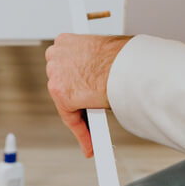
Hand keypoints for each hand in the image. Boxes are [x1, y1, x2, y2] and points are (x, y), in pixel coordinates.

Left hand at [45, 33, 131, 157]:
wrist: (127, 64)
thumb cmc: (124, 56)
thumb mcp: (102, 50)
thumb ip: (92, 61)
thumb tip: (100, 72)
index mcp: (66, 41)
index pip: (65, 66)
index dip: (74, 82)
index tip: (79, 92)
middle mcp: (56, 55)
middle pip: (61, 83)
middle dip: (75, 97)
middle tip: (89, 111)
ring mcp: (56, 75)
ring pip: (64, 102)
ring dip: (79, 116)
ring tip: (94, 131)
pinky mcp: (62, 94)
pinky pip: (70, 119)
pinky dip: (81, 132)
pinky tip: (90, 144)